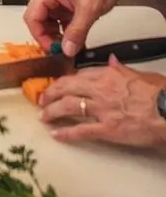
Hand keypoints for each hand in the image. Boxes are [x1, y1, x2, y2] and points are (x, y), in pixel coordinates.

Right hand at [23, 0, 124, 55]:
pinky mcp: (66, 4)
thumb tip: (67, 50)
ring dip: (58, 36)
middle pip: (39, 21)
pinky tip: (76, 41)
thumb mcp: (88, 10)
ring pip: (49, 23)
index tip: (51, 49)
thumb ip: (77, 32)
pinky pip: (61, 21)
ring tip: (70, 47)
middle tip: (60, 51)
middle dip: (48, 37)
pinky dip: (67, 32)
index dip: (40, 36)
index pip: (32, 17)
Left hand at [40, 60, 165, 147]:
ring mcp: (102, 110)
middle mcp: (101, 90)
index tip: (59, 84)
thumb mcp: (140, 74)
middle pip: (67, 87)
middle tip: (42, 98)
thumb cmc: (160, 94)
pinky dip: (66, 133)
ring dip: (52, 111)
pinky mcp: (107, 129)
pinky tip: (56, 135)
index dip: (66, 80)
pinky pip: (81, 130)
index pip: (80, 74)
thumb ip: (122, 69)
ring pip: (68, 106)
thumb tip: (112, 61)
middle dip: (51, 92)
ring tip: (43, 116)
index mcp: (109, 75)